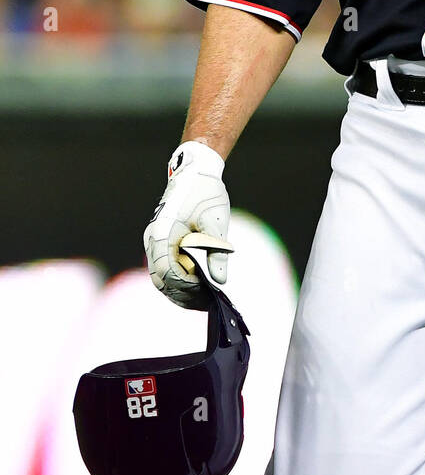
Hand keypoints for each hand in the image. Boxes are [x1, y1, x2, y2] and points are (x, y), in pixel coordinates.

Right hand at [143, 141, 232, 308]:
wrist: (195, 170)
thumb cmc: (206, 192)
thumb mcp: (216, 222)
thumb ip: (217, 252)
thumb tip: (220, 281)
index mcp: (162, 234)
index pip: (169, 273)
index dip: (187, 287)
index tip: (207, 294)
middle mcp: (153, 240)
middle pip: (161, 280)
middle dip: (183, 294)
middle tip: (207, 303)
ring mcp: (154, 241)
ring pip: (161, 277)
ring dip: (179, 290)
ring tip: (203, 299)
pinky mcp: (161, 241)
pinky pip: (164, 267)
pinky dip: (178, 279)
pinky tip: (197, 285)